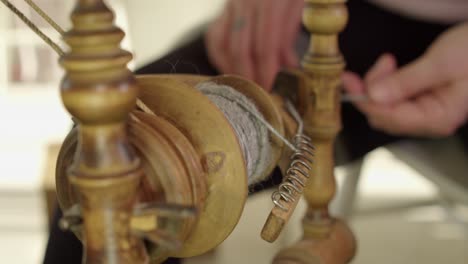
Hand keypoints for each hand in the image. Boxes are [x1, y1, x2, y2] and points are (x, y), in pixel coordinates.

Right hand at [205, 0, 303, 90]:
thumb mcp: (298, 8)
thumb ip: (290, 38)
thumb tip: (290, 71)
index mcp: (270, 0)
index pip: (265, 45)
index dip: (267, 72)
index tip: (272, 90)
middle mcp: (245, 0)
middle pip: (241, 49)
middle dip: (250, 77)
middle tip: (259, 95)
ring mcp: (230, 4)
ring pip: (224, 46)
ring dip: (234, 71)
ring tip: (248, 87)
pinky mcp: (222, 11)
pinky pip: (215, 40)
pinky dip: (223, 59)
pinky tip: (234, 70)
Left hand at [342, 22, 467, 136]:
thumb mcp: (441, 64)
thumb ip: (406, 82)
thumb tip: (374, 97)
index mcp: (438, 118)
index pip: (389, 117)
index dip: (365, 99)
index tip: (349, 80)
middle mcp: (430, 121)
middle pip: (384, 115)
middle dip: (372, 90)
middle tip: (380, 64)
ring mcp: (426, 113)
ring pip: (385, 107)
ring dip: (379, 85)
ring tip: (390, 62)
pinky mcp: (422, 102)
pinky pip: (393, 99)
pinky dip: (387, 83)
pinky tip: (393, 67)